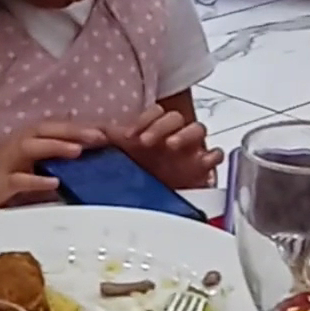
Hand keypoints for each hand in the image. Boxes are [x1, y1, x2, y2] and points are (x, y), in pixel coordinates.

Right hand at [0, 122, 105, 211]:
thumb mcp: (24, 174)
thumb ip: (48, 170)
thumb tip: (80, 174)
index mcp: (26, 142)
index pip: (58, 129)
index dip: (83, 128)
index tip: (111, 130)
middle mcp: (17, 146)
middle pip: (48, 130)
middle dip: (76, 130)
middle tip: (105, 135)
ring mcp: (6, 163)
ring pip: (33, 146)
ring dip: (58, 146)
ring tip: (82, 149)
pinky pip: (18, 180)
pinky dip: (36, 181)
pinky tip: (55, 184)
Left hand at [106, 106, 223, 191]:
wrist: (153, 199)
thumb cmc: (139, 170)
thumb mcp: (122, 154)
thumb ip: (110, 139)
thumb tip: (94, 132)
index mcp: (156, 128)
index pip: (156, 112)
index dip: (144, 120)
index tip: (130, 136)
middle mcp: (175, 134)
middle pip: (175, 118)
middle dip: (161, 126)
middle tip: (146, 141)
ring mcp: (191, 150)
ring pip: (198, 129)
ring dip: (186, 134)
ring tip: (171, 145)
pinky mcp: (204, 168)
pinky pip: (216, 155)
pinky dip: (212, 156)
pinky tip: (203, 161)